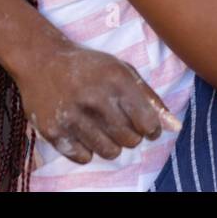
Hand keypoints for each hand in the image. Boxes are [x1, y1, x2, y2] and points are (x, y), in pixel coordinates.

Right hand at [14, 38, 182, 164]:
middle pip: (130, 140)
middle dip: (132, 138)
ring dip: (113, 146)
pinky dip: (88, 151)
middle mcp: (95, 97)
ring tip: (106, 132)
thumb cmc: (90, 67)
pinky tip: (85, 134)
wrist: (42, 60)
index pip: (147, 122)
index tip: (147, 128)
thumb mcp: (123, 71)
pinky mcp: (52, 130)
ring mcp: (72, 115)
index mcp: (117, 80)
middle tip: (124, 128)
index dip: (151, 130)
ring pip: (109, 152)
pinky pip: (83, 157)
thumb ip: (151, 98)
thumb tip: (174, 125)